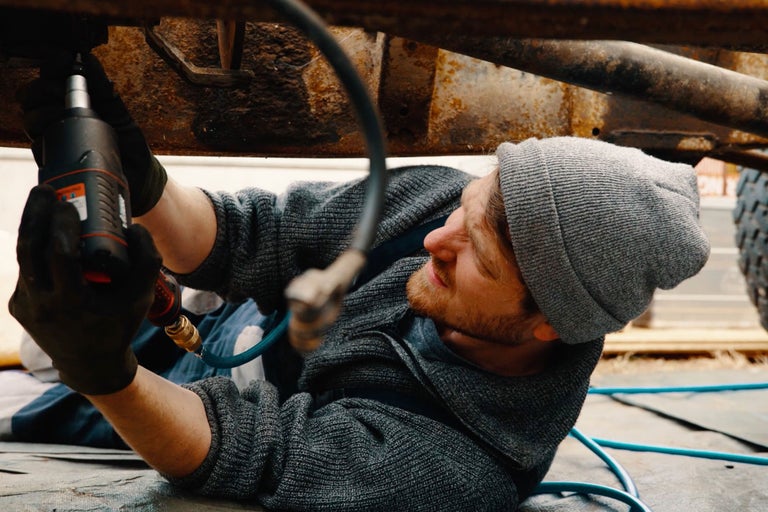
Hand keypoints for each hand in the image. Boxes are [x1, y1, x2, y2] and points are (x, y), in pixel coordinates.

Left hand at [8, 185, 162, 394]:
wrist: (90, 365)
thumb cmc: (118, 327)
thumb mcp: (141, 297)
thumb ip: (147, 261)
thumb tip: (134, 227)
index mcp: (70, 302)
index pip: (58, 255)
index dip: (60, 225)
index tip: (68, 204)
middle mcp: (41, 304)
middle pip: (28, 249)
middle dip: (34, 214)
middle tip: (46, 190)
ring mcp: (25, 305)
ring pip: (22, 258)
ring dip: (30, 226)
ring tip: (41, 201)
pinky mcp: (18, 305)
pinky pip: (26, 271)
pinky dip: (34, 249)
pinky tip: (45, 232)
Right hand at [21, 52, 166, 215]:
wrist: (137, 174)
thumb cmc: (128, 140)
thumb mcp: (118, 109)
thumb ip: (103, 86)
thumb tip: (88, 58)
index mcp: (71, 100)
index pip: (49, 77)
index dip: (51, 65)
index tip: (62, 59)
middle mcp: (58, 116)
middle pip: (31, 96)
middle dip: (42, 89)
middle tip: (61, 91)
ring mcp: (56, 136)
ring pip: (30, 118)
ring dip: (42, 111)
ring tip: (62, 112)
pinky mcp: (57, 157)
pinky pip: (38, 144)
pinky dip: (46, 136)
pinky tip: (62, 133)